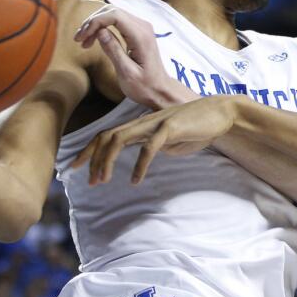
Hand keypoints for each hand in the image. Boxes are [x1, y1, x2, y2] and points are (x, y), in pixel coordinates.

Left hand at [70, 96, 241, 184]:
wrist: (220, 114)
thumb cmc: (195, 128)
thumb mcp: (169, 142)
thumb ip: (155, 148)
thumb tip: (146, 157)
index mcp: (140, 125)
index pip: (107, 135)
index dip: (89, 151)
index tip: (76, 168)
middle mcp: (142, 122)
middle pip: (107, 136)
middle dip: (92, 158)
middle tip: (88, 181)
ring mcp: (155, 123)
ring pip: (120, 138)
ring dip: (108, 160)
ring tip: (104, 180)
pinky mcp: (170, 127)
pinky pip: (149, 147)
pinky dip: (140, 165)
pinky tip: (135, 180)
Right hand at [73, 5, 193, 108]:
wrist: (160, 90)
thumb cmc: (144, 86)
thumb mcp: (126, 73)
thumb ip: (114, 50)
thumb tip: (100, 32)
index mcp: (141, 36)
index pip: (114, 15)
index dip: (95, 22)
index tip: (82, 38)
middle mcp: (143, 27)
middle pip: (112, 11)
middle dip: (92, 22)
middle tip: (79, 39)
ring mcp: (141, 27)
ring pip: (113, 14)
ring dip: (96, 24)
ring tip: (83, 41)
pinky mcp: (138, 32)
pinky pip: (118, 21)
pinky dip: (103, 27)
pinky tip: (94, 39)